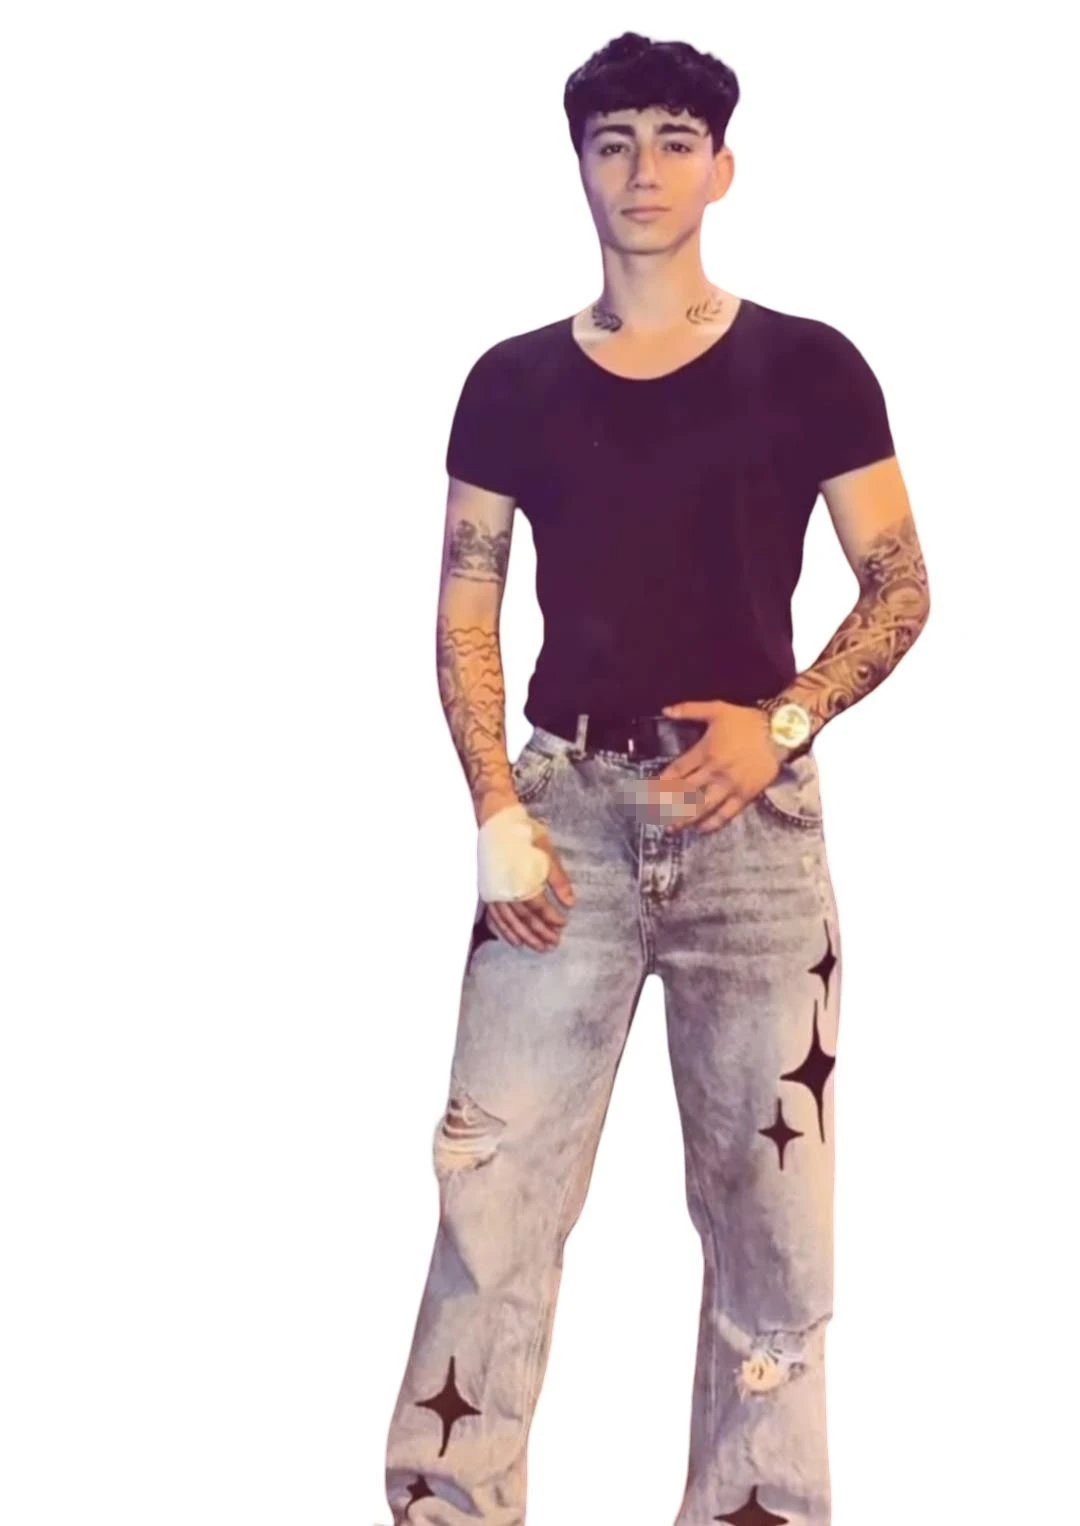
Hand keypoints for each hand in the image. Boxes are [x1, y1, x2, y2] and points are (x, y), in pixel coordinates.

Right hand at [484, 820, 575, 951]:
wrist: (496, 820)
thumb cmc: (523, 834)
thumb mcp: (546, 851)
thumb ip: (558, 879)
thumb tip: (570, 902)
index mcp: (521, 879)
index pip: (538, 906)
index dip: (551, 918)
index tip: (563, 924)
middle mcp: (505, 889)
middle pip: (524, 918)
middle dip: (540, 933)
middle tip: (553, 944)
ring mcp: (493, 891)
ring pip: (509, 921)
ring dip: (524, 936)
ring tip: (538, 947)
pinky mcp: (487, 891)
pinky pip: (495, 917)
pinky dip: (504, 931)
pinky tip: (514, 940)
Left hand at [644, 699, 782, 832]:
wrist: (780, 731)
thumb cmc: (747, 721)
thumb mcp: (716, 709)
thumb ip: (689, 710)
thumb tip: (665, 710)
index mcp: (705, 751)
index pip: (677, 771)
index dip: (661, 783)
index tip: (648, 792)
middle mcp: (715, 771)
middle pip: (686, 792)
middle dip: (667, 805)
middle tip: (654, 816)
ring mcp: (730, 785)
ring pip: (703, 806)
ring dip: (685, 818)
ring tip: (672, 828)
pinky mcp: (745, 795)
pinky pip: (726, 813)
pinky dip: (713, 823)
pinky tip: (701, 829)